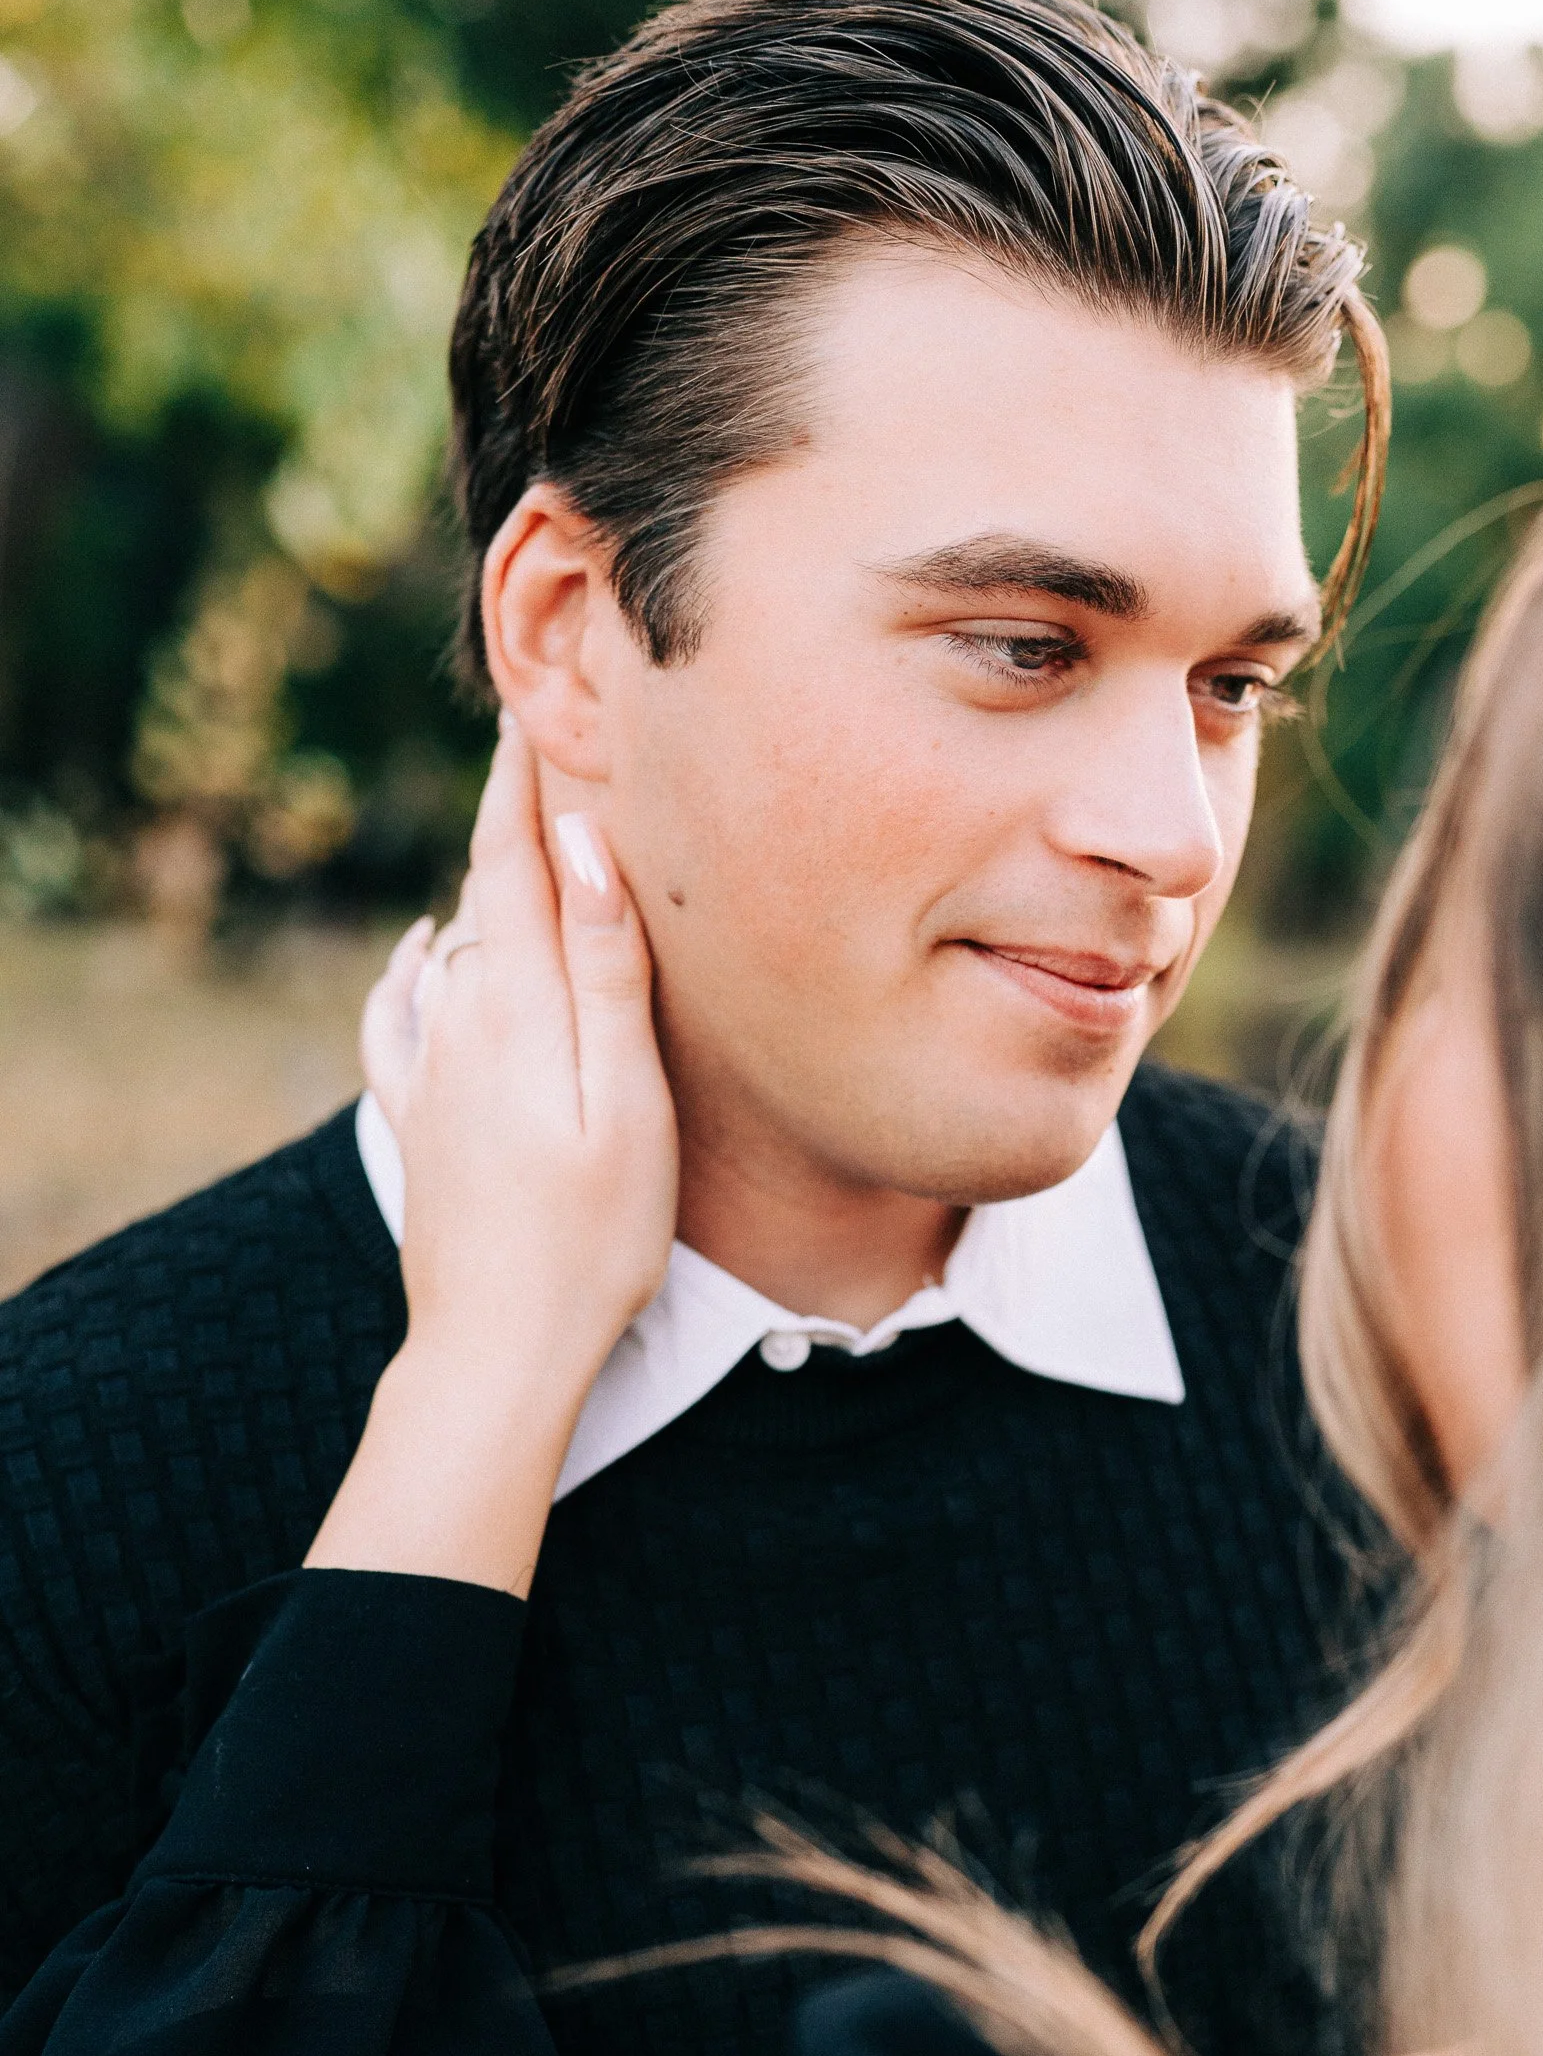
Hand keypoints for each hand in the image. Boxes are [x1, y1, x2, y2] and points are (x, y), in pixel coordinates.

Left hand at [362, 716, 677, 1404]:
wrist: (495, 1347)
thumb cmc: (592, 1238)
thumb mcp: (627, 1101)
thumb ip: (605, 973)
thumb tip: (582, 848)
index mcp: (520, 1008)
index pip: (514, 860)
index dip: (521, 781)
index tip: (533, 708)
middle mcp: (460, 1022)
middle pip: (484, 891)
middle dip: (509, 817)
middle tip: (535, 742)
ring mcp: (429, 1070)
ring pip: (454, 944)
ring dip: (482, 886)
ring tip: (511, 834)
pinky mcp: (416, 1116)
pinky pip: (402, 1011)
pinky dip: (417, 964)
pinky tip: (421, 954)